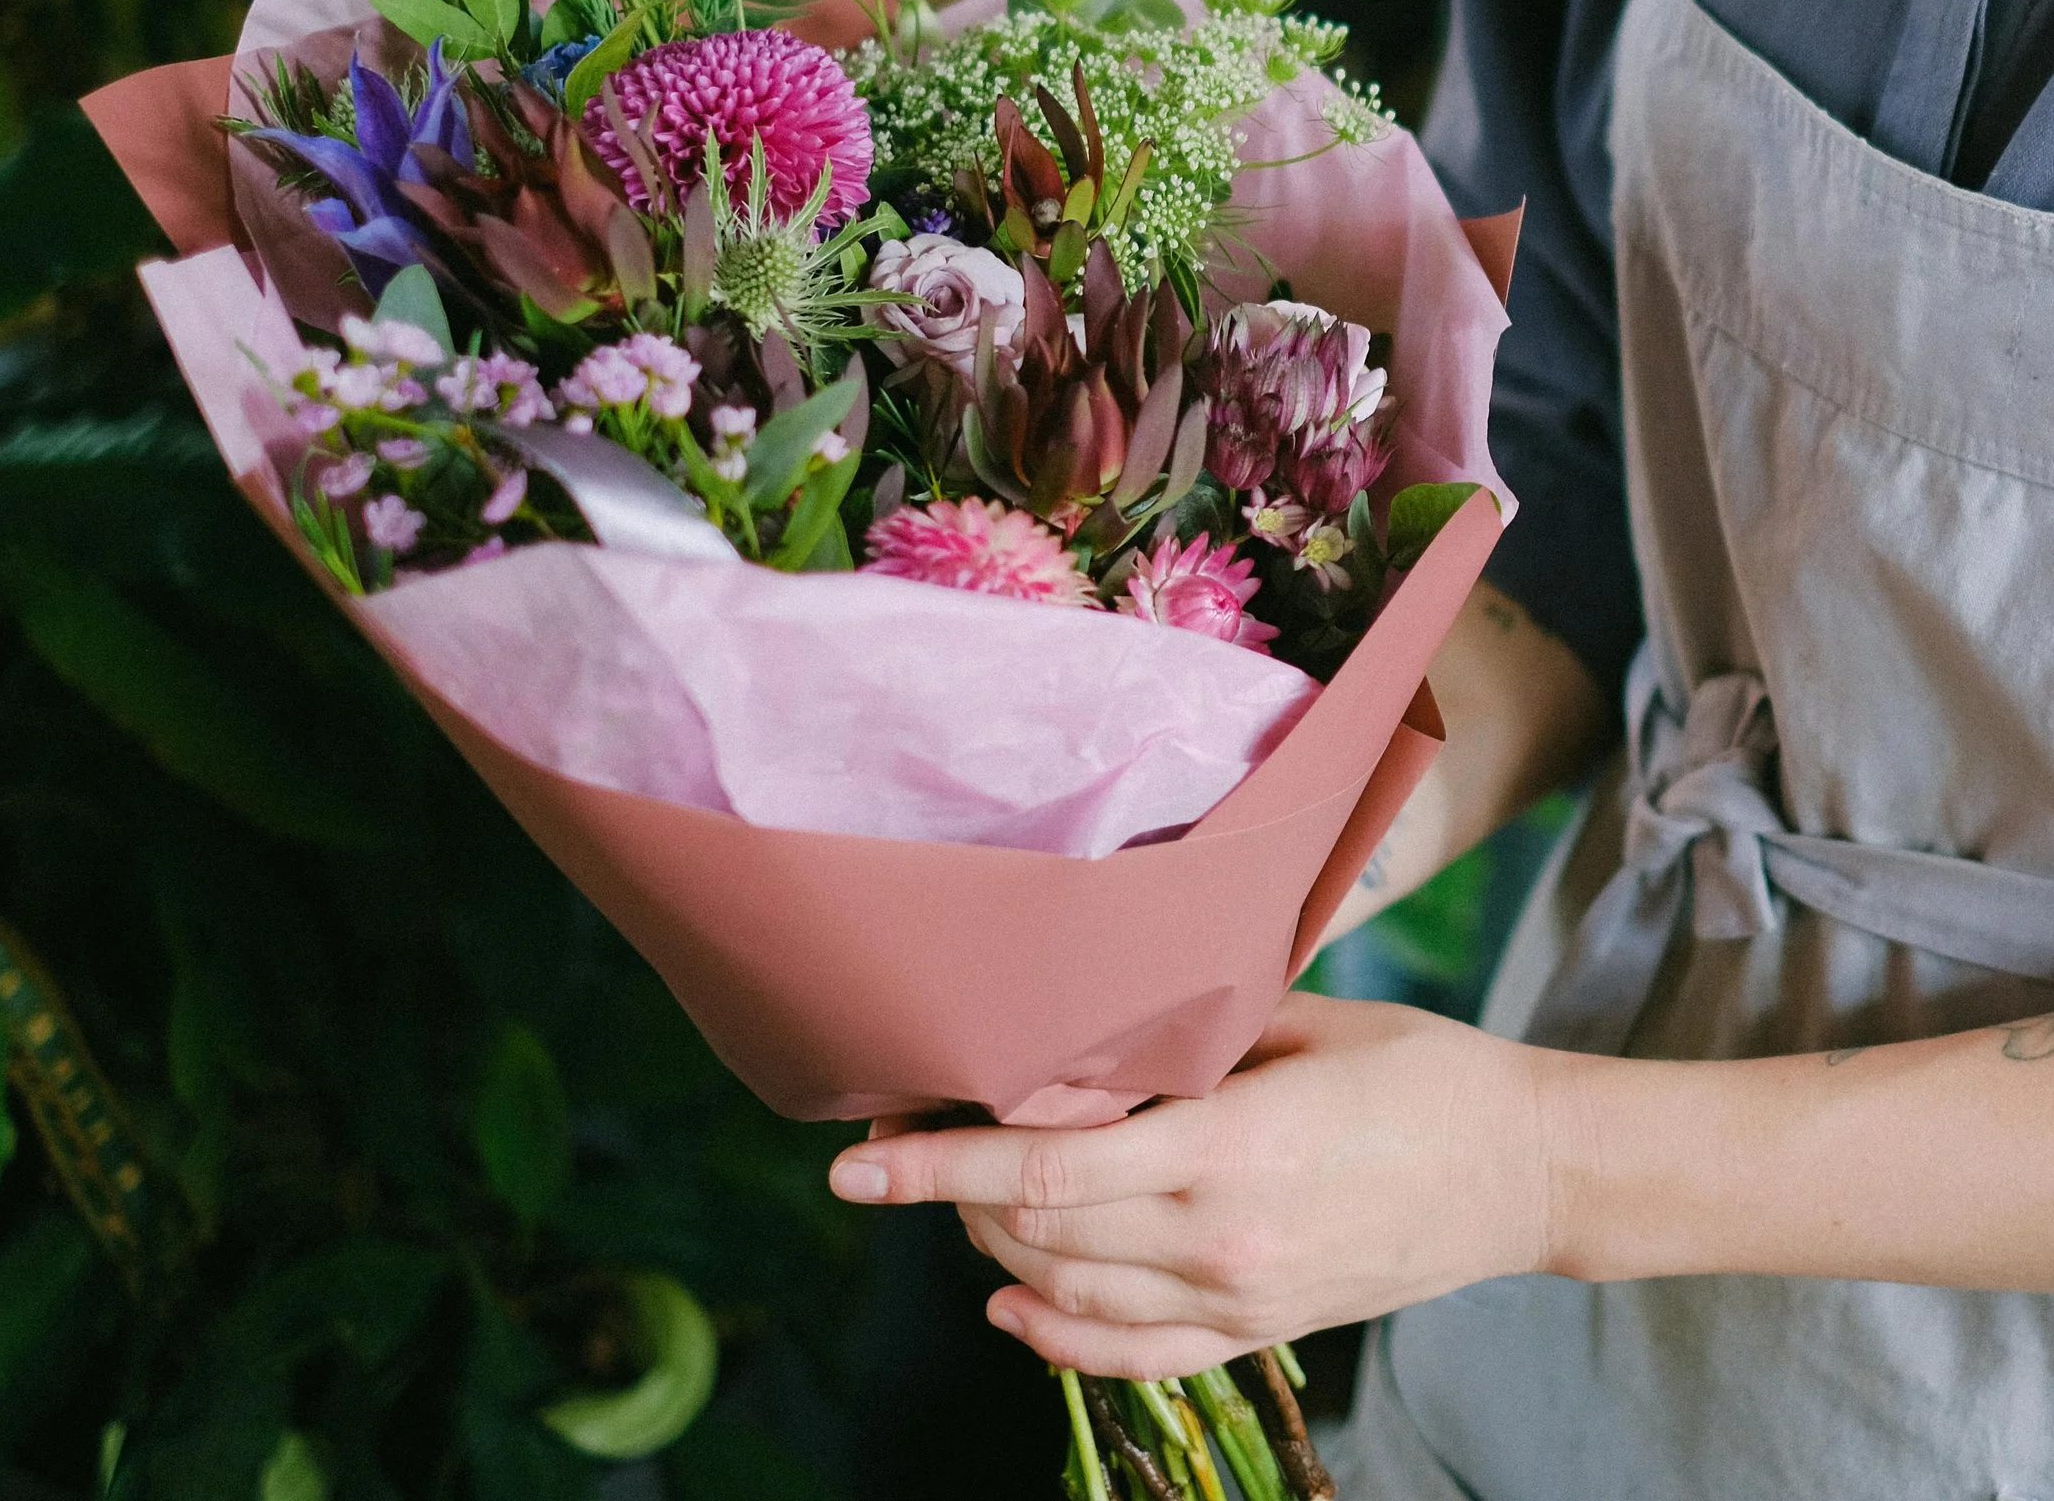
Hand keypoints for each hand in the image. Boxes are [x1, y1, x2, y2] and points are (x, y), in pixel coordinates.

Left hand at [826, 994, 1557, 1378]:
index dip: (936, 1166)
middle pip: (1034, 1232)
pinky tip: (1007, 1305)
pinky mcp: (1260, 1332)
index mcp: (1226, 1149)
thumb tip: (1070, 1025)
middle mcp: (1219, 1240)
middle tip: (905, 1139)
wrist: (1524, 1170)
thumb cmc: (1414, 1071)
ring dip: (990, 1246)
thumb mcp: (1296, 1024)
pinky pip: (1133, 1356)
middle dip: (950, 1191)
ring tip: (953, 1194)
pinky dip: (1054, 1337)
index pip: (1042, 1168)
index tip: (857, 1160)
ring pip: (1066, 1295)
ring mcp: (1239, 1300)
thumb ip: (1182, 1037)